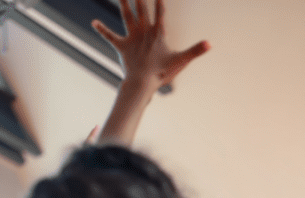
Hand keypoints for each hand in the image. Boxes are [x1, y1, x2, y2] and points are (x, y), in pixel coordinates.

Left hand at [92, 0, 208, 92]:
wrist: (142, 82)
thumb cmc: (162, 72)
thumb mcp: (181, 60)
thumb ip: (196, 50)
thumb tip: (210, 43)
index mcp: (158, 33)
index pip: (160, 13)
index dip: (159, 2)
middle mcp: (144, 31)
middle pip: (141, 8)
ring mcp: (132, 37)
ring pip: (126, 15)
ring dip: (123, 3)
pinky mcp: (122, 46)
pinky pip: (110, 36)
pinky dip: (102, 29)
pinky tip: (94, 22)